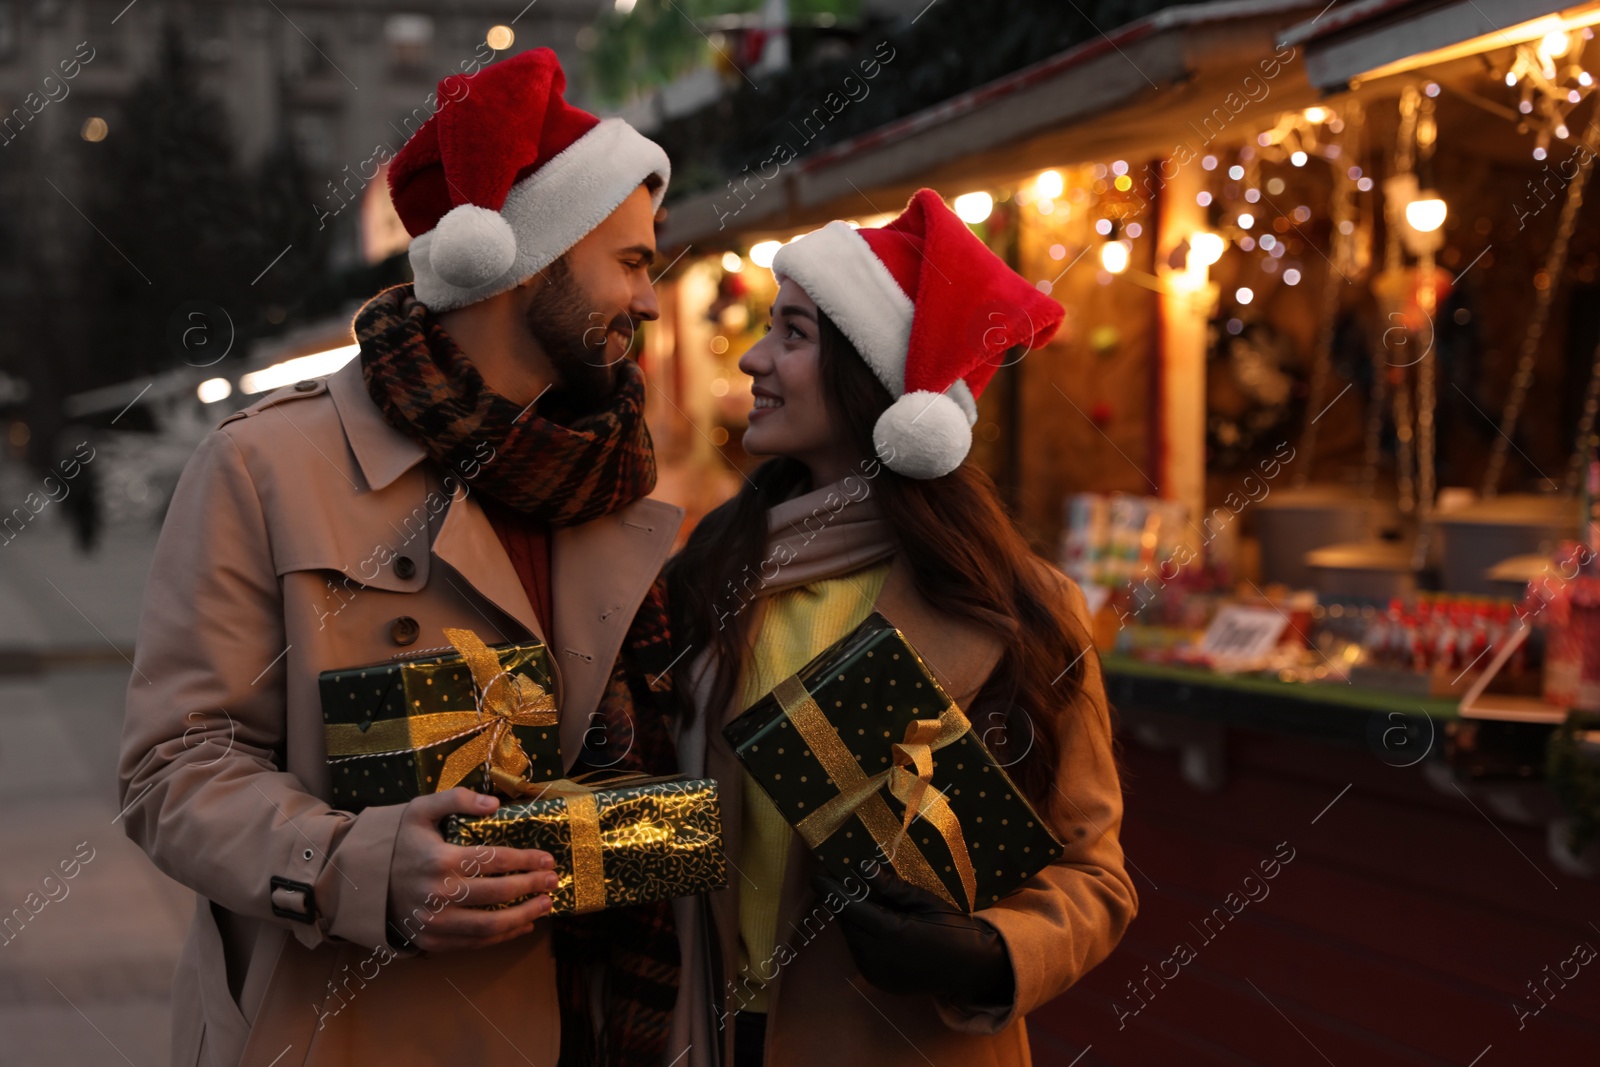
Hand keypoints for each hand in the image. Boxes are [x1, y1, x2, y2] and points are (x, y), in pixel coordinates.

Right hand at [386, 788, 557, 952]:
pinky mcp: (432, 942)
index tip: (547, 860)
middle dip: (531, 887)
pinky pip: (474, 942)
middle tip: (553, 881)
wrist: (362, 881)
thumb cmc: (398, 842)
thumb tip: (495, 803)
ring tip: (546, 906)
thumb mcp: (420, 810)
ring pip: (489, 926)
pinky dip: (502, 937)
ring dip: (523, 917)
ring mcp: (434, 923)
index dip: (525, 861)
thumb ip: (457, 799)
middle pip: (497, 894)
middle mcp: (438, 895)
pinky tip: (523, 925)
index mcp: (440, 860)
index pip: (494, 861)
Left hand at [816, 869, 1014, 1006]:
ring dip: (850, 918)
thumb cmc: (953, 928)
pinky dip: (859, 935)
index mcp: (891, 934)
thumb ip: (892, 887)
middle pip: (847, 924)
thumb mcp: (925, 901)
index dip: (832, 891)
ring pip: (851, 939)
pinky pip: (860, 953)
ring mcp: (877, 973)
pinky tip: (869, 920)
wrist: (971, 968)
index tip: (818, 875)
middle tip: (838, 879)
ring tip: (856, 897)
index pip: (851, 908)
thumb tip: (862, 866)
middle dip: (840, 902)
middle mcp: (879, 957)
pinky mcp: (879, 981)